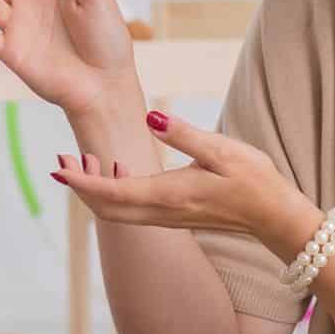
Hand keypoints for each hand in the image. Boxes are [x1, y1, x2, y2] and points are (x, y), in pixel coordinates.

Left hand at [53, 111, 316, 237]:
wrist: (276, 217)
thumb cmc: (254, 181)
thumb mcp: (222, 149)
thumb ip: (183, 134)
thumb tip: (150, 116)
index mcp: (168, 194)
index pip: (111, 192)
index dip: (81, 180)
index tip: (58, 166)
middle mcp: (162, 211)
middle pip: (105, 208)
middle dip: (80, 185)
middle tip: (63, 158)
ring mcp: (167, 218)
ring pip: (117, 211)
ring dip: (95, 189)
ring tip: (86, 159)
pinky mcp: (174, 217)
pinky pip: (132, 210)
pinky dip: (115, 193)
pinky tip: (120, 169)